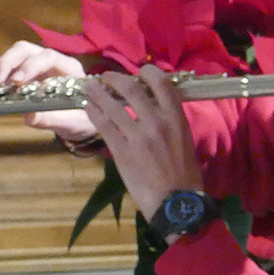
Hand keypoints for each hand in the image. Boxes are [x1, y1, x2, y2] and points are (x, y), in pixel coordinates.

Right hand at [0, 40, 95, 139]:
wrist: (80, 120)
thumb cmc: (81, 118)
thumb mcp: (72, 122)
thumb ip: (54, 119)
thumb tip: (30, 118)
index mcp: (67, 67)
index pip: (48, 57)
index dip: (31, 66)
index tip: (17, 82)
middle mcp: (49, 61)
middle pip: (24, 51)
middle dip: (6, 64)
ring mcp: (33, 66)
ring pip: (9, 59)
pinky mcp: (20, 75)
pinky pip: (1, 71)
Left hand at [82, 65, 202, 221]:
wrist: (176, 202)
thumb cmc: (185, 175)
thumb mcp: (184, 141)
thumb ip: (171, 122)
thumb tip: (156, 108)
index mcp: (176, 119)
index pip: (161, 84)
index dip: (148, 72)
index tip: (140, 72)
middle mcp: (157, 122)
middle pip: (132, 89)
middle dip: (115, 79)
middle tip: (106, 77)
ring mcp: (138, 137)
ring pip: (113, 105)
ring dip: (98, 93)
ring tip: (90, 87)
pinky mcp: (122, 152)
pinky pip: (104, 126)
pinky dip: (94, 113)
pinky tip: (88, 108)